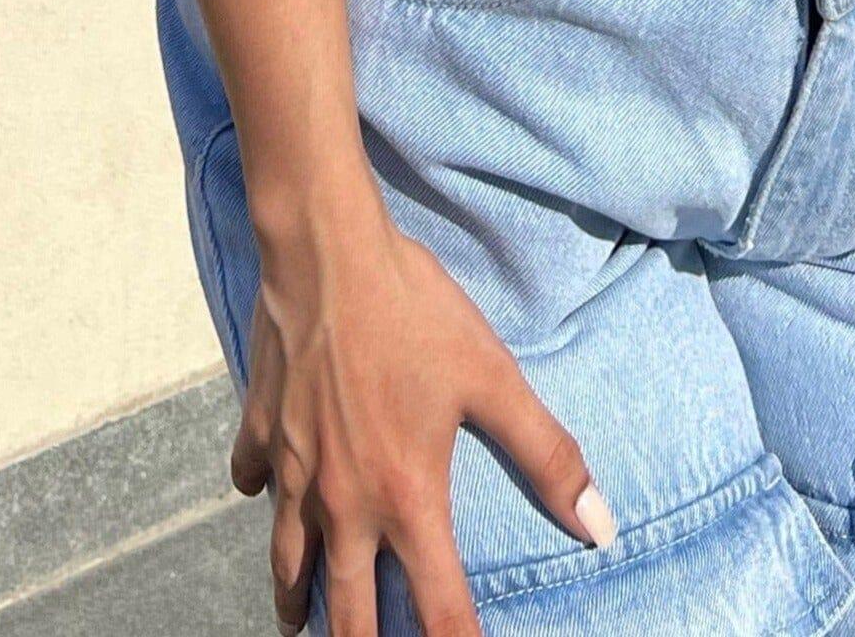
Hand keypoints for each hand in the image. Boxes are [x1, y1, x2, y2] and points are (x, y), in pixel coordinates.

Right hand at [228, 190, 616, 636]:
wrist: (326, 254)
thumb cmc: (414, 312)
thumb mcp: (493, 378)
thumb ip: (547, 454)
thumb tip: (600, 525)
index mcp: (405, 500)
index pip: (438, 610)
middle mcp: (343, 504)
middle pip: (346, 612)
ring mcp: (293, 472)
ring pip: (288, 562)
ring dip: (298, 597)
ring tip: (300, 620)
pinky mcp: (261, 432)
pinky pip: (255, 483)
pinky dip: (264, 498)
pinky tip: (267, 492)